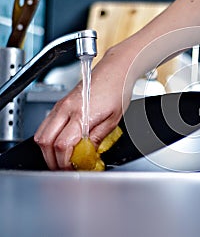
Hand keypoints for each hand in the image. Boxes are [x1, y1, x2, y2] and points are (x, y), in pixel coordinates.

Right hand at [34, 53, 126, 169]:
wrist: (115, 71)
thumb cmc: (117, 90)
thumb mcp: (113, 120)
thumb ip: (97, 139)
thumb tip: (87, 154)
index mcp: (81, 114)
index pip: (62, 145)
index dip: (64, 162)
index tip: (71, 169)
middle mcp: (66, 108)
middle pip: (45, 142)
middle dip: (52, 160)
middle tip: (64, 168)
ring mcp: (61, 105)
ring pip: (41, 134)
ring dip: (48, 150)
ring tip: (63, 159)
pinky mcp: (61, 104)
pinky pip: (46, 125)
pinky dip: (50, 139)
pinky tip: (62, 144)